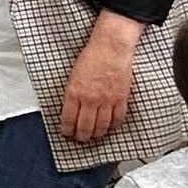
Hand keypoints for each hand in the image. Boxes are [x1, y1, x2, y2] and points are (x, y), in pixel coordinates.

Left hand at [61, 10, 143, 143]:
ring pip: (102, 126)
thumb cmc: (90, 58)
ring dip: (96, 134)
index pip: (68, 119)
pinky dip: (113, 126)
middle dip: (81, 136)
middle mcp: (90, 99)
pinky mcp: (121, 99)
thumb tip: (70, 110)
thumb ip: (72, 94)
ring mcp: (107, 100)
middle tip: (79, 139)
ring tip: (93, 136)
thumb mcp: (72, 76)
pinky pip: (118, 118)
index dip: (66, 130)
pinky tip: (109, 127)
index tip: (66, 133)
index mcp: (74, 93)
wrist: (110, 48)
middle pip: (85, 127)